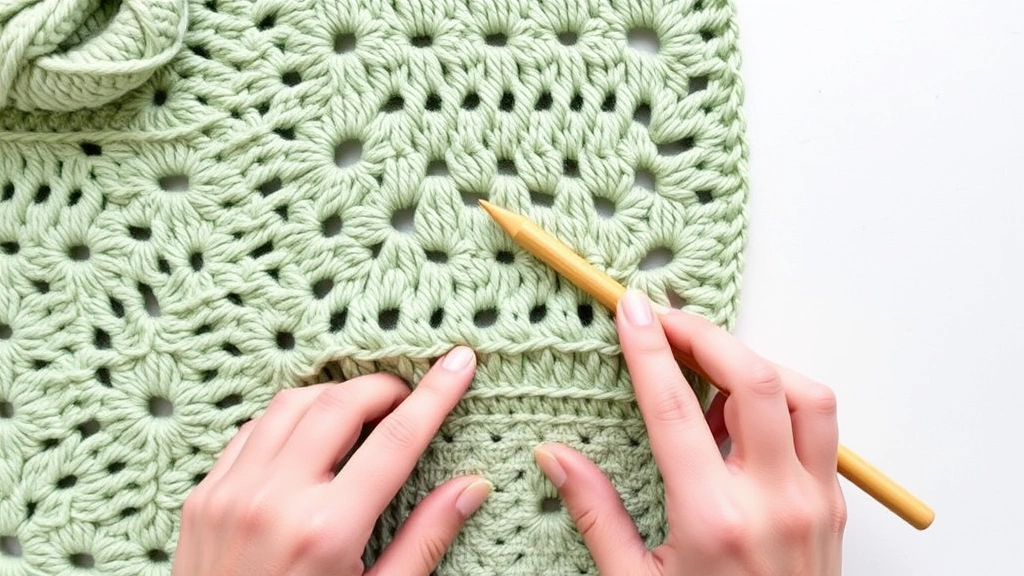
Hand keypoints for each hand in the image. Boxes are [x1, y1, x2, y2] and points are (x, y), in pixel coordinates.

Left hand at [172, 346, 489, 575]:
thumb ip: (424, 539)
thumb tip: (472, 487)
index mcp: (327, 531)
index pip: (396, 439)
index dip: (435, 394)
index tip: (459, 363)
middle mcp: (274, 501)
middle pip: (340, 404)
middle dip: (382, 387)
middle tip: (407, 396)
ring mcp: (230, 494)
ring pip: (291, 404)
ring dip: (334, 395)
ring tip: (363, 411)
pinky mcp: (202, 496)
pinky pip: (251, 429)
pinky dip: (287, 418)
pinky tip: (310, 435)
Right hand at [534, 290, 845, 575]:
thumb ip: (596, 512)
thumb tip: (553, 454)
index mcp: (714, 520)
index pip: (675, 408)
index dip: (650, 349)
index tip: (631, 310)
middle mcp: (775, 501)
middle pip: (756, 380)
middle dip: (707, 335)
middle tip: (666, 321)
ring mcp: (816, 501)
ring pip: (805, 394)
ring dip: (756, 365)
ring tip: (708, 373)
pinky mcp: (835, 506)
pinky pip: (820, 426)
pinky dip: (782, 398)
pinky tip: (740, 417)